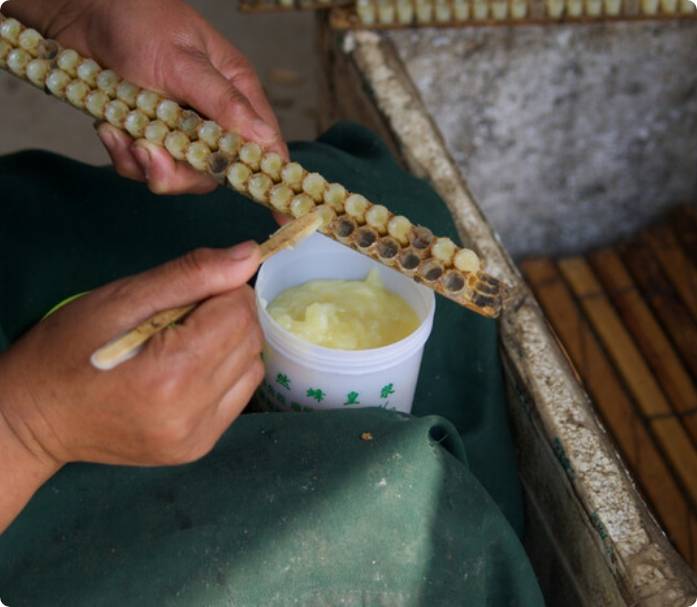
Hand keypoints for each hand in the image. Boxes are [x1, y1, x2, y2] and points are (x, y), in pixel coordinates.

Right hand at [0, 241, 262, 475]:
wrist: (35, 417)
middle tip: (185, 315)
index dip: (224, 290)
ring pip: (252, 368)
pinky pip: (239, 396)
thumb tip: (250, 256)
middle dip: (229, 315)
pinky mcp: (199, 447)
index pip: (240, 312)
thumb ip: (192, 274)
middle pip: (250, 340)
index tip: (193, 292)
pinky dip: (226, 373)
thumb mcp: (122, 299)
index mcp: (171, 372)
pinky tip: (191, 369)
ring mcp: (198, 436)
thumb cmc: (69, 349)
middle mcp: (192, 411)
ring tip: (186, 343)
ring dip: (231, 344)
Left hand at [4, 0, 286, 193]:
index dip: (272, 181)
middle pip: (212, 171)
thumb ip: (224, 103)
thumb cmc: (140, 19)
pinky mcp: (148, 135)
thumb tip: (264, 140)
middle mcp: (212, 116)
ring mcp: (178, 129)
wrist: (82, 11)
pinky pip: (143, 166)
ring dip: (144, 163)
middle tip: (148, 154)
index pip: (263, 145)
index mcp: (236, 92)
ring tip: (120, 134)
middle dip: (178, 172)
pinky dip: (123, 154)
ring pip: (175, 174)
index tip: (284, 217)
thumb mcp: (184, 61)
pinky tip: (108, 128)